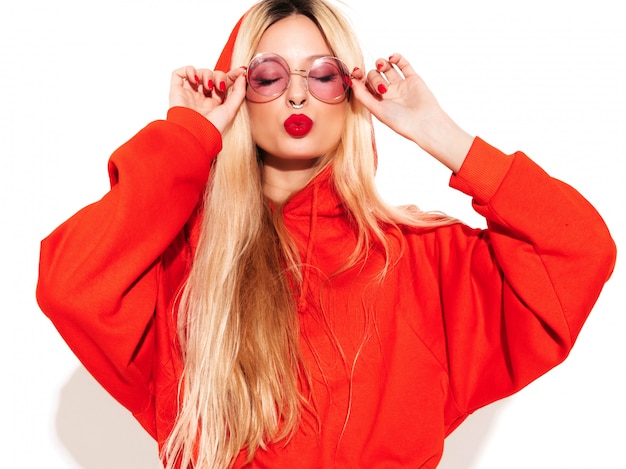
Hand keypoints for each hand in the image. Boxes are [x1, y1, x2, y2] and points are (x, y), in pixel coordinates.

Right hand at [169, 66, 246, 132]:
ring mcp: (189, 93)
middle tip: (219, 86)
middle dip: (219, 76)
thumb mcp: (231, 110)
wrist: (194, 133)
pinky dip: (189, 70)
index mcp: (215, 103)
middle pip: (212, 75)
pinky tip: (195, 80)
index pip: (223, 83)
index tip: (240, 71)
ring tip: (207, 86)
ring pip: (198, 72)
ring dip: (206, 74)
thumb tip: (242, 76)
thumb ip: (238, 92)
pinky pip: (179, 73)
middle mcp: (202, 98)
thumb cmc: (211, 127)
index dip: (231, 75)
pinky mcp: (177, 91)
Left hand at [351, 53, 472, 171]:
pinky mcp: (413, 79)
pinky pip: (403, 64)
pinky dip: (396, 58)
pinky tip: (392, 58)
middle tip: (383, 89)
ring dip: (381, 63)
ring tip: (382, 66)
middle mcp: (388, 94)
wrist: (424, 123)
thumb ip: (362, 95)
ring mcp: (400, 85)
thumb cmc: (400, 121)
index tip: (356, 72)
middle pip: (374, 76)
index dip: (359, 78)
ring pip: (386, 68)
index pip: (364, 85)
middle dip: (374, 78)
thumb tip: (350, 80)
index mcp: (378, 102)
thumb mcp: (376, 109)